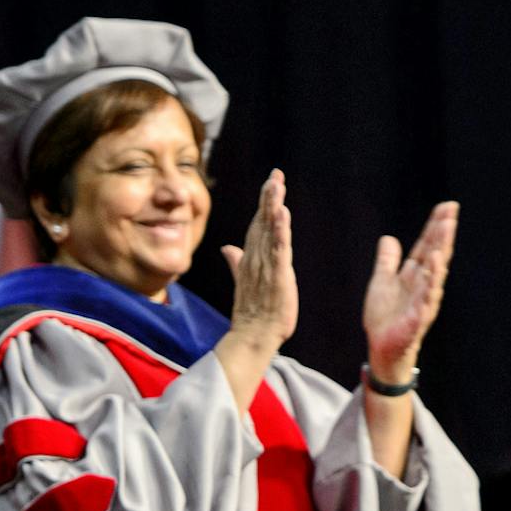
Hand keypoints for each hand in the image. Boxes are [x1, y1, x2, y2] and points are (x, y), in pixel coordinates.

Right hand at [221, 169, 297, 350]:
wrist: (253, 336)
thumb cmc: (254, 310)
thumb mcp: (246, 280)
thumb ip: (237, 262)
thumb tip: (227, 247)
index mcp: (252, 257)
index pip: (258, 223)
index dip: (265, 202)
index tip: (272, 180)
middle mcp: (256, 257)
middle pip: (262, 221)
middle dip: (269, 197)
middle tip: (276, 174)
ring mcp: (265, 266)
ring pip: (269, 231)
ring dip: (272, 208)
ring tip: (277, 186)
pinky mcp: (276, 276)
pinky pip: (278, 250)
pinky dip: (279, 232)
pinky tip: (282, 215)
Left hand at [362, 201, 456, 385]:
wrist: (382, 348)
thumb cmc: (386, 318)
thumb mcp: (382, 282)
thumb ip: (387, 262)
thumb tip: (388, 239)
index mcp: (416, 275)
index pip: (428, 245)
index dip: (436, 226)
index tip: (447, 206)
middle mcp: (425, 284)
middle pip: (437, 253)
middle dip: (443, 232)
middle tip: (451, 211)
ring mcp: (424, 300)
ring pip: (436, 271)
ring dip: (442, 249)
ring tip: (446, 230)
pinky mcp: (418, 316)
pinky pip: (427, 295)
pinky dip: (432, 279)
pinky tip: (436, 263)